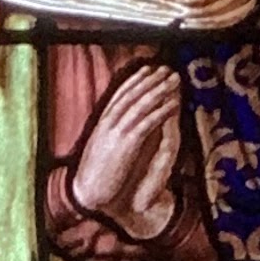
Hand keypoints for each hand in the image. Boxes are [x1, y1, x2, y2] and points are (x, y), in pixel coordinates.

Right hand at [68, 59, 186, 238]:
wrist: (86, 191)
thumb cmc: (93, 173)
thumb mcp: (98, 146)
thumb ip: (107, 132)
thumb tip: (115, 123)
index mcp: (102, 122)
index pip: (120, 94)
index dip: (135, 80)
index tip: (148, 69)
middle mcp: (108, 122)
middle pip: (133, 95)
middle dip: (151, 80)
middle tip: (166, 69)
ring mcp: (117, 132)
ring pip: (141, 104)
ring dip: (159, 90)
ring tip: (173, 80)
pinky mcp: (126, 144)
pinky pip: (147, 123)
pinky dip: (160, 111)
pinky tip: (173, 104)